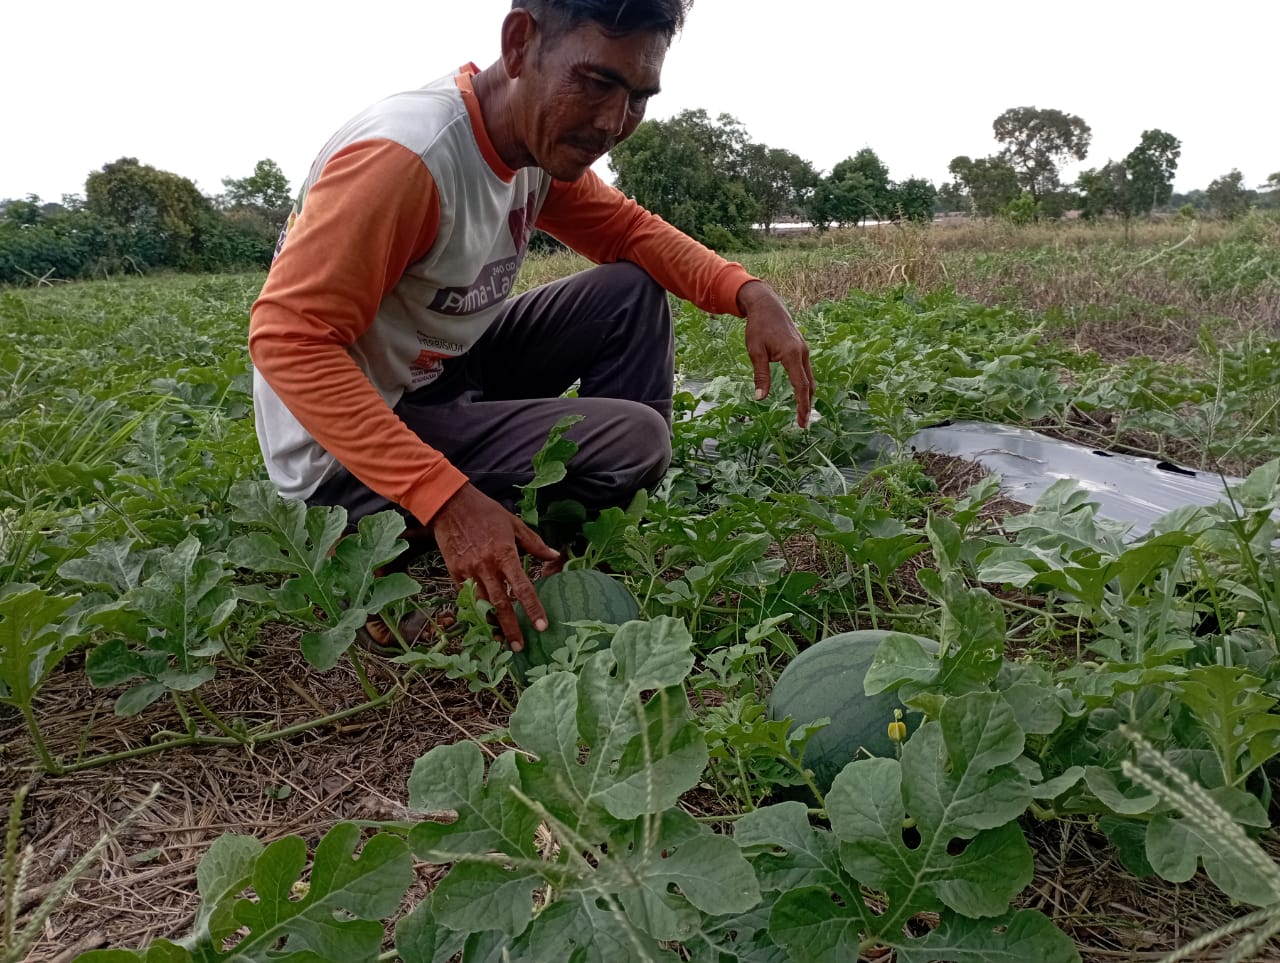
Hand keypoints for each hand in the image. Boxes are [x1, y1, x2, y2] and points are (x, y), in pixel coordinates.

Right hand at [430, 483, 560, 650]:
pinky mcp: (455, 573)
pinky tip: (485, 621)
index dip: (533, 608)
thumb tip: (556, 556)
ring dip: (493, 624)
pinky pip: (468, 597)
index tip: (541, 626)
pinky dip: (477, 610)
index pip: (523, 587)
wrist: (450, 504)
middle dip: (511, 628)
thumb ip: (535, 544)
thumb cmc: (486, 512)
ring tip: (502, 641)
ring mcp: (468, 571)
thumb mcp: (514, 524)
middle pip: (501, 604)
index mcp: (505, 554)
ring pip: (482, 605)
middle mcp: (486, 566)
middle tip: (520, 647)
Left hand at [738, 280, 814, 427]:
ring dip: (807, 395)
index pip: (800, 386)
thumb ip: (761, 376)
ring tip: (802, 412)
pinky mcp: (800, 348)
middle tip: (803, 423)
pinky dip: (804, 383)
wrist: (766, 305)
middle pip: (809, 384)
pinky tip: (800, 392)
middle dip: (807, 404)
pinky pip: (805, 369)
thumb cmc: (758, 327)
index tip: (801, 422)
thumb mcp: (756, 352)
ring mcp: (803, 350)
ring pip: (809, 377)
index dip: (802, 405)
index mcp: (792, 354)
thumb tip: (760, 398)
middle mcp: (802, 353)